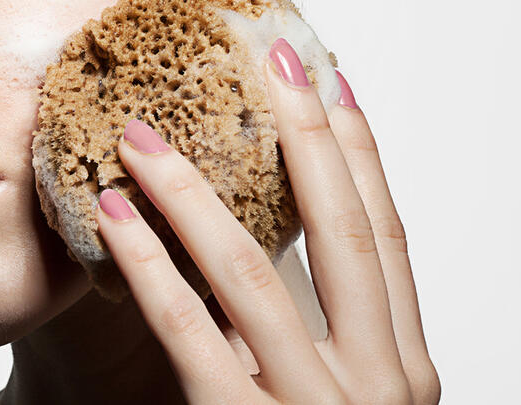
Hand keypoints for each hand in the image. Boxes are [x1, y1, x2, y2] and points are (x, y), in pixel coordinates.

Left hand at [95, 39, 439, 403]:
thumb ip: (334, 340)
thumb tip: (289, 257)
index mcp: (404, 370)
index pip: (387, 239)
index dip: (363, 159)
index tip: (336, 92)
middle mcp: (375, 383)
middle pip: (342, 233)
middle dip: (307, 140)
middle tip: (275, 66)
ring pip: (254, 272)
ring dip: (195, 193)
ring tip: (147, 139)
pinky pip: (190, 334)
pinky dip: (149, 267)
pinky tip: (115, 218)